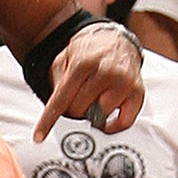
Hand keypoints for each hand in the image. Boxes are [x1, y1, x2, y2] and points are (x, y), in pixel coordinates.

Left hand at [33, 25, 144, 141]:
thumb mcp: (64, 57)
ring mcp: (123, 83)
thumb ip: (56, 80)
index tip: (40, 135)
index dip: (49, 119)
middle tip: (76, 99)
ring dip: (92, 114)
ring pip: (100, 116)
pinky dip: (112, 126)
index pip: (62, 98)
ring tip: (92, 100)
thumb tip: (56, 107)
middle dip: (73, 109)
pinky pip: (124, 122)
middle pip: (79, 110)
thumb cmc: (89, 52)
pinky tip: (105, 119)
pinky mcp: (138, 93)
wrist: (117, 41)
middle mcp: (106, 72)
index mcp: (83, 63)